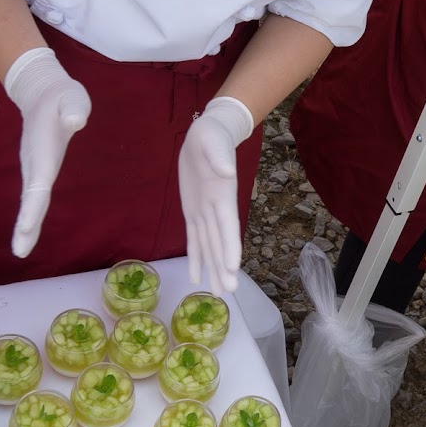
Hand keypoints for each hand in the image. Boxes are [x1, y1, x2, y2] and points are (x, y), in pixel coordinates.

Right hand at [2, 48, 91, 257]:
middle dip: (25, 225)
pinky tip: (29, 230)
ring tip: (21, 250)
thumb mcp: (72, 98)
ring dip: (26, 224)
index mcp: (43, 152)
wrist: (43, 93)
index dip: (32, 205)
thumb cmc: (63, 97)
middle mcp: (35, 163)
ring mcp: (34, 167)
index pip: (38, 183)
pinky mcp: (38, 168)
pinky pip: (34, 195)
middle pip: (30, 199)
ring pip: (30, 200)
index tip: (26, 226)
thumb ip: (74, 109)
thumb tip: (75, 121)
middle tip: (20, 252)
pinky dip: (31, 213)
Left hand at [179, 97, 254, 295]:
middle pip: (220, 242)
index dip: (230, 246)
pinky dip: (197, 257)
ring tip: (221, 292)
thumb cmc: (212, 136)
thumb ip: (220, 157)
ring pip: (209, 246)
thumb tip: (226, 171)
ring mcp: (204, 212)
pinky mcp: (192, 211)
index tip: (233, 268)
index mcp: (222, 195)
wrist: (207, 134)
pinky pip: (194, 238)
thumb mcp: (213, 141)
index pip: (227, 225)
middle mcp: (215, 209)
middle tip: (230, 292)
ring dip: (214, 268)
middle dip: (225, 267)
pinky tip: (197, 276)